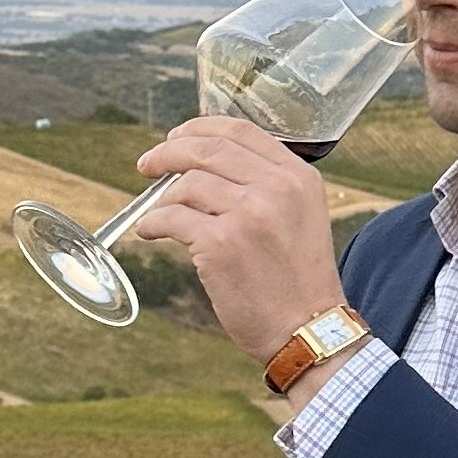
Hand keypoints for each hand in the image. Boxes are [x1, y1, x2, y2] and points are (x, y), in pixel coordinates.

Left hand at [134, 116, 345, 361]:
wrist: (308, 329)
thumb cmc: (299, 281)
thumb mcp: (301, 217)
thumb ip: (268, 187)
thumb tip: (206, 166)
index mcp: (299, 177)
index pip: (241, 131)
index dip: (200, 128)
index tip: (177, 137)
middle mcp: (277, 189)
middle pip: (208, 149)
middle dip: (169, 153)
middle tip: (148, 165)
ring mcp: (249, 214)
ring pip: (187, 184)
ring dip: (162, 199)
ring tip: (157, 215)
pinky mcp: (222, 244)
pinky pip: (171, 219)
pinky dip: (153, 223)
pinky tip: (151, 232)